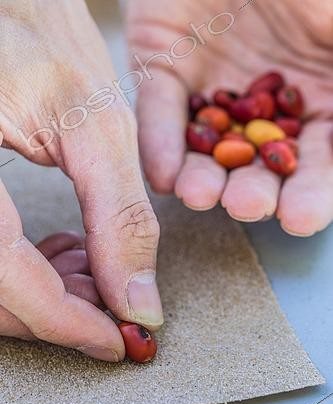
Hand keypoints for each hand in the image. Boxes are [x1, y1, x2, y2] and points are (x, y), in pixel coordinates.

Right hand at [0, 0, 162, 360]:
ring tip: (91, 267)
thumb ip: (119, 218)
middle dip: (60, 314)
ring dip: (44, 296)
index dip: (69, 324)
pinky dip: (25, 270)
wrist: (1, 0)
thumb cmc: (35, 30)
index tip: (119, 341)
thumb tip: (139, 301)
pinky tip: (60, 250)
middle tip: (114, 302)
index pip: (9, 281)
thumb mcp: (93, 125)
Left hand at [127, 0, 332, 235]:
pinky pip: (160, 109)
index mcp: (320, 96)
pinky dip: (160, 142)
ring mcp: (215, 84)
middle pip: (259, 160)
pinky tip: (164, 176)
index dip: (314, 190)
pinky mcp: (165, 63)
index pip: (319, 157)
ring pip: (208, 144)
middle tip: (247, 206)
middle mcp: (266, 100)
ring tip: (199, 196)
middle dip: (254, 188)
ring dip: (204, 176)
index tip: (303, 218)